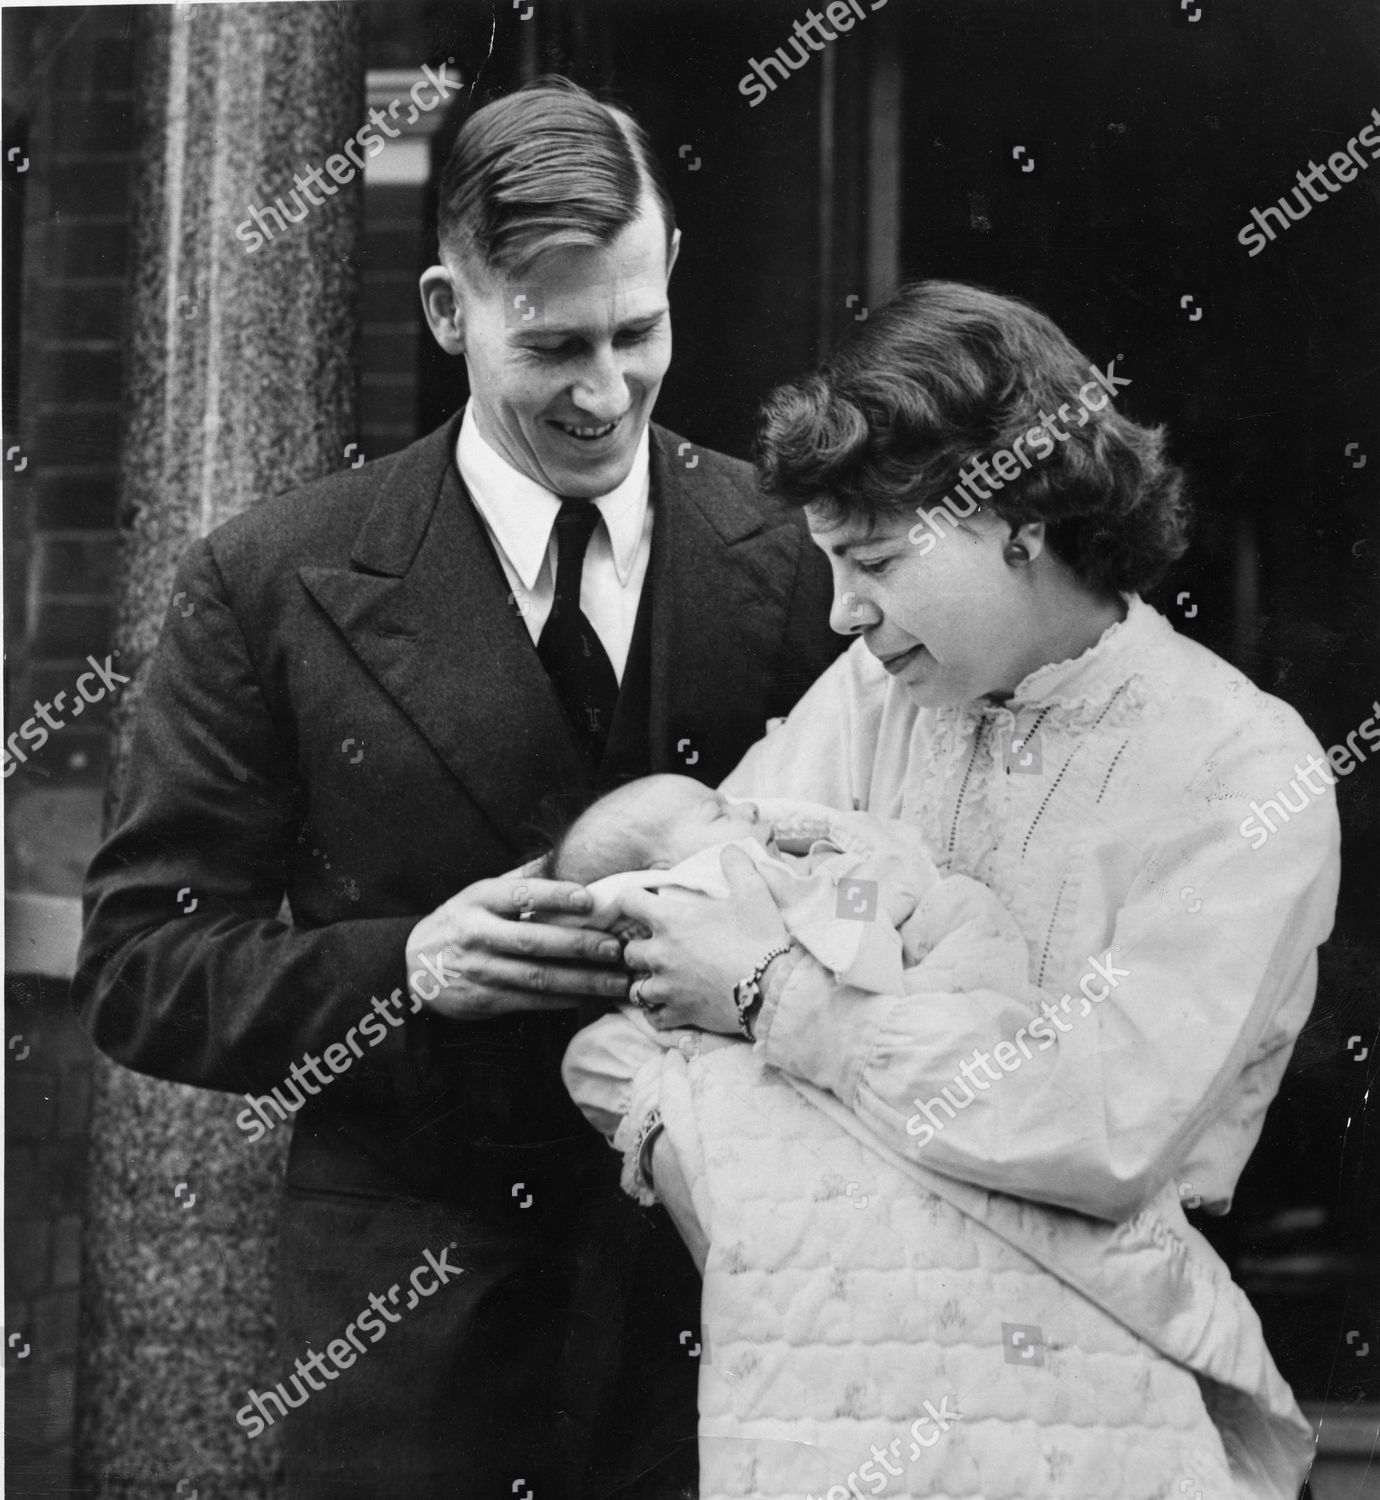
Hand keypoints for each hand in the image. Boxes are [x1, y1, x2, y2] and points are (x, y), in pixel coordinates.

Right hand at [405, 862, 628, 1020]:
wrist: (411, 967)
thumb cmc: (459, 922)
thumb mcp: (479, 893)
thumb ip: (520, 878)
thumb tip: (562, 854)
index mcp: (479, 900)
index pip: (520, 894)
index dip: (555, 895)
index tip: (589, 898)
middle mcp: (478, 934)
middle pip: (533, 941)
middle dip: (579, 945)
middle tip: (615, 947)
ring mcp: (481, 970)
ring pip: (538, 977)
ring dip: (582, 981)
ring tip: (617, 980)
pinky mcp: (485, 1000)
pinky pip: (532, 1002)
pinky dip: (565, 1000)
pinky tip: (592, 997)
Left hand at [619, 847, 790, 1032]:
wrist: (774, 988)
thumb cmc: (760, 937)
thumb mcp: (753, 891)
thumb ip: (737, 864)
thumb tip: (729, 850)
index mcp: (670, 920)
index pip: (628, 901)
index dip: (633, 899)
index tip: (644, 903)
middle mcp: (659, 954)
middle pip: (627, 949)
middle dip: (639, 946)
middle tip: (658, 945)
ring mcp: (666, 986)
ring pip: (634, 986)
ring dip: (645, 981)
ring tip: (661, 978)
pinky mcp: (678, 1013)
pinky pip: (652, 1015)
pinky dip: (656, 1011)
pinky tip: (668, 1004)